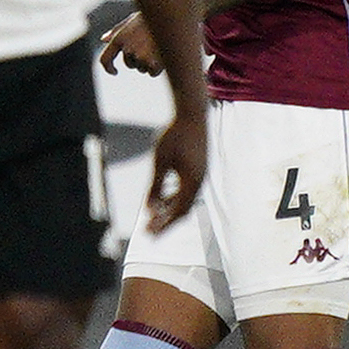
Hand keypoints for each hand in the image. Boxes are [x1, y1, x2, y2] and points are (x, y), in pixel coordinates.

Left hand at [96, 11, 162, 76]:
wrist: (173, 17)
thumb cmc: (152, 18)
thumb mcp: (131, 21)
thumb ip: (117, 31)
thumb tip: (104, 39)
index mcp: (119, 38)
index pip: (105, 59)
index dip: (108, 68)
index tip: (114, 71)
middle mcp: (127, 49)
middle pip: (130, 64)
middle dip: (139, 59)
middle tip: (151, 45)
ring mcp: (139, 57)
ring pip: (142, 69)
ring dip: (149, 63)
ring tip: (158, 47)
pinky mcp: (152, 64)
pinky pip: (152, 73)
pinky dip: (158, 68)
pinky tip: (164, 54)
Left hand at [144, 108, 204, 234]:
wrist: (192, 115)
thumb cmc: (175, 136)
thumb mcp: (160, 161)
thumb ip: (156, 185)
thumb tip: (150, 207)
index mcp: (192, 183)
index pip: (178, 212)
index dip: (163, 224)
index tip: (149, 233)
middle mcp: (199, 182)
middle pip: (183, 210)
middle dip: (166, 222)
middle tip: (149, 232)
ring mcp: (200, 176)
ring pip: (185, 200)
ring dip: (169, 210)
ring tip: (153, 218)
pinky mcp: (197, 170)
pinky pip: (186, 190)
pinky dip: (173, 198)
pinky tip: (161, 200)